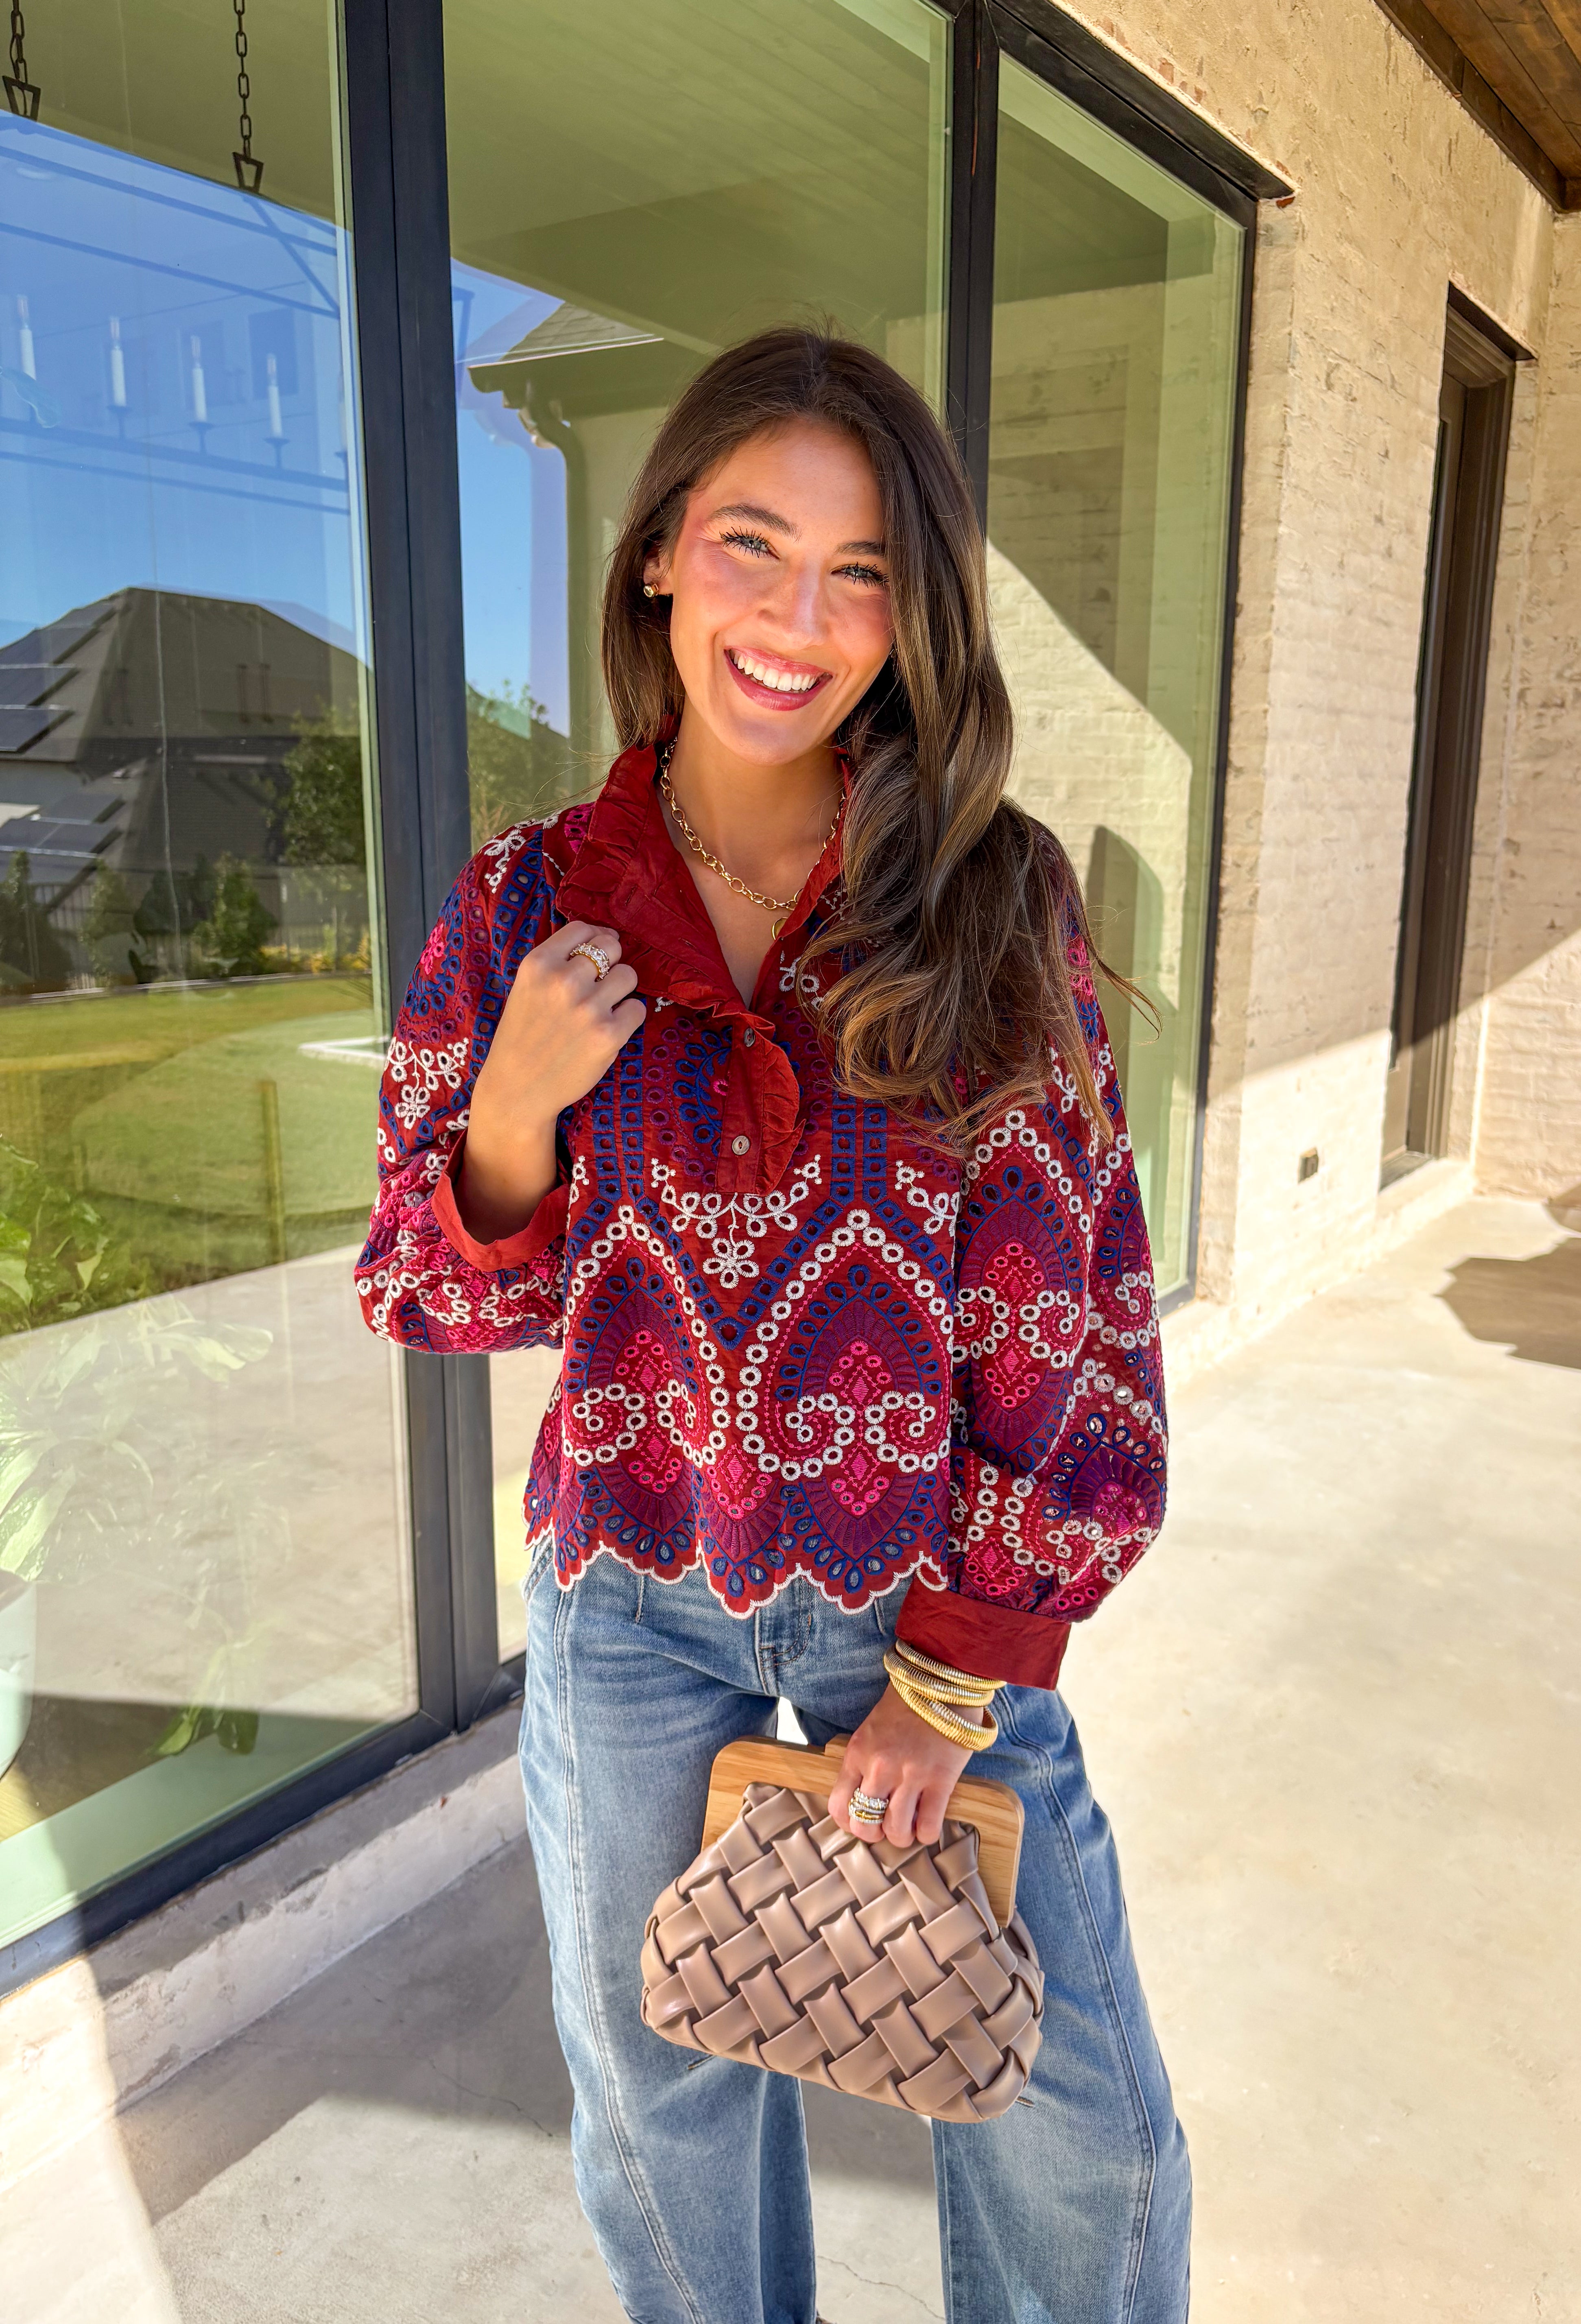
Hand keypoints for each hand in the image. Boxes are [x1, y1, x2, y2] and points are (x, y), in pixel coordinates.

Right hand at [457, 920, 643, 1241]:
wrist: (517, 1090)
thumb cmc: (524, 1037)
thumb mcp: (527, 987)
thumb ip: (559, 961)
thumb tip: (607, 937)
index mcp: (538, 964)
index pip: (583, 929)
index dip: (594, 941)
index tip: (594, 959)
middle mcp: (563, 980)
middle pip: (612, 947)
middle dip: (610, 964)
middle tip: (598, 988)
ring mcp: (588, 1007)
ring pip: (629, 975)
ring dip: (620, 991)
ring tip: (601, 1010)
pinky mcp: (608, 1034)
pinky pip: (638, 1008)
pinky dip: (628, 1018)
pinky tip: (607, 1030)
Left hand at [826, 1682, 987, 1847]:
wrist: (941, 1683)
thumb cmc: (906, 1706)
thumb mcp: (870, 1731)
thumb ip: (864, 1762)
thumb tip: (865, 1798)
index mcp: (857, 1754)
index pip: (839, 1806)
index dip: (849, 1822)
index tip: (862, 1821)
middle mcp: (879, 1767)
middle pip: (865, 1824)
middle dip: (875, 1834)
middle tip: (886, 1826)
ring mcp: (910, 1775)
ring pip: (896, 1831)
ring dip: (902, 1837)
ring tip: (909, 1828)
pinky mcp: (941, 1780)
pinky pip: (928, 1826)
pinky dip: (927, 1834)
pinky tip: (928, 1826)